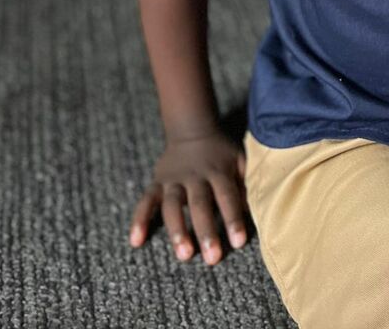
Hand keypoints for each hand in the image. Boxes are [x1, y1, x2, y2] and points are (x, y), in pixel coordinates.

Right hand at [129, 130, 248, 264]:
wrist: (192, 129)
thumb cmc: (220, 152)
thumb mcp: (238, 159)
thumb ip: (244, 183)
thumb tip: (252, 212)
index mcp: (218, 170)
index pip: (227, 195)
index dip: (233, 218)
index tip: (239, 242)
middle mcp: (195, 175)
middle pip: (200, 204)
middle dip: (206, 231)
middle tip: (212, 259)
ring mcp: (173, 180)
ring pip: (172, 205)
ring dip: (177, 230)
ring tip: (184, 255)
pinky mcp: (157, 183)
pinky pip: (146, 202)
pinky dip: (139, 220)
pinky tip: (136, 241)